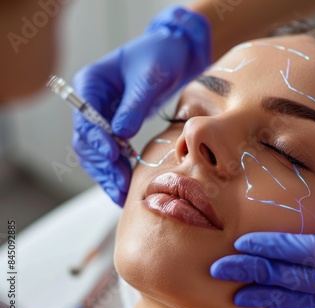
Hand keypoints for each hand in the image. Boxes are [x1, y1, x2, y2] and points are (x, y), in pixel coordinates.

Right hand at [72, 6, 210, 204]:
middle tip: (120, 185)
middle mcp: (91, 102)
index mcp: (91, 83)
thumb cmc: (162, 57)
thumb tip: (121, 134)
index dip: (97, 138)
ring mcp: (101, 117)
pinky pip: (110, 153)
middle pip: (86, 140)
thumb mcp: (150, 78)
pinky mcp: (115, 128)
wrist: (175, 54)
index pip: (85, 117)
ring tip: (122, 193)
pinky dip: (116, 170)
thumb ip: (134, 105)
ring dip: (108, 173)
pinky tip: (125, 186)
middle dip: (103, 165)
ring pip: (95, 152)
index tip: (113, 155)